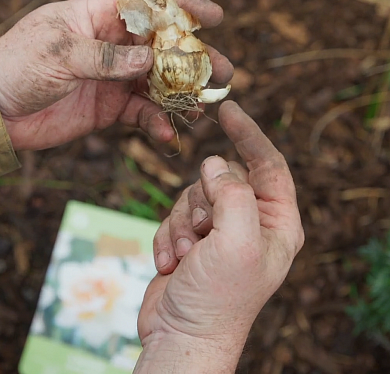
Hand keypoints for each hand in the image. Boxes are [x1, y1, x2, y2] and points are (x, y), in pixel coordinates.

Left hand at [0, 0, 232, 150]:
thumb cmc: (17, 66)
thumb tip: (150, 59)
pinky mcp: (107, 109)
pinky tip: (167, 134)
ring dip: (181, 96)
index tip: (216, 16)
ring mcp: (111, 78)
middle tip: (223, 73)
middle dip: (193, 60)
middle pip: (161, 48)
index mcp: (96, 17)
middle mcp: (109, 46)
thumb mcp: (60, 54)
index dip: (183, 8)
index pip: (147, 6)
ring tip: (203, 108)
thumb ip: (106, 58)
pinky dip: (155, 123)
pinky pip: (139, 115)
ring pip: (156, 84)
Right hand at [134, 101, 303, 372]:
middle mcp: (250, 224)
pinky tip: (171, 264)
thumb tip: (214, 163)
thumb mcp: (237, 241)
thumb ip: (232, 193)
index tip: (229, 109)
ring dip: (182, 223)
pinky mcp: (190, 240)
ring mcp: (219, 232)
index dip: (250, 135)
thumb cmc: (219, 298)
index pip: (269, 164)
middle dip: (202, 201)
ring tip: (186, 255)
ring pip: (192, 195)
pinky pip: (173, 215)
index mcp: (277, 223)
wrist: (181, 335)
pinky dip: (167, 236)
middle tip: (202, 233)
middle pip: (221, 178)